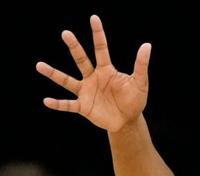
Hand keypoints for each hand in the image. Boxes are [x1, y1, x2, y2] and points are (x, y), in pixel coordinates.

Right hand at [36, 15, 151, 131]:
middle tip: (66, 33)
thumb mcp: (140, 83)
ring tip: (39, 65)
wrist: (128, 120)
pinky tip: (47, 101)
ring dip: (54, 74)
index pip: (101, 49)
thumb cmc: (134, 100)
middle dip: (74, 47)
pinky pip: (68, 105)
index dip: (98, 34)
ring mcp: (86, 92)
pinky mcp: (83, 107)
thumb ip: (141, 65)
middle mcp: (93, 77)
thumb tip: (147, 45)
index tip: (94, 18)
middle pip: (81, 60)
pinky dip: (58, 104)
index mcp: (106, 70)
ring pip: (67, 81)